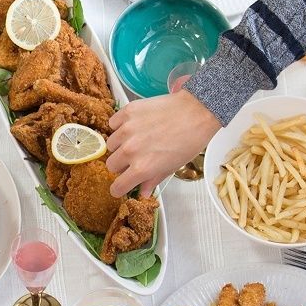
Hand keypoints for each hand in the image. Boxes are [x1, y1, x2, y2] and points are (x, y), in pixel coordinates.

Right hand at [105, 82, 219, 196]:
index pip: (117, 187)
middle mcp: (130, 150)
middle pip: (111, 165)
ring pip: (110, 145)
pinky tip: (133, 125)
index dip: (119, 188)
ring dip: (120, 145)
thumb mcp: (172, 167)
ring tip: (136, 139)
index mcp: (141, 168)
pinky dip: (119, 126)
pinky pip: (113, 124)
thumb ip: (153, 180)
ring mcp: (126, 130)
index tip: (122, 185)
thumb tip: (143, 193)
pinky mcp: (126, 113)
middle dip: (121, 165)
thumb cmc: (189, 141)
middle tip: (134, 158)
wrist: (196, 112)